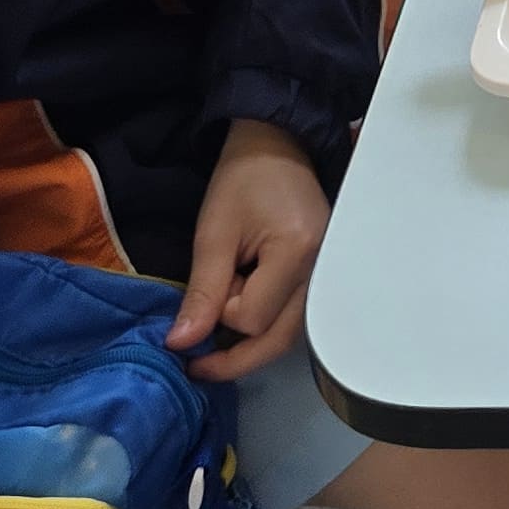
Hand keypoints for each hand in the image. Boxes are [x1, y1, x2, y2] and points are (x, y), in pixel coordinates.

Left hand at [166, 118, 327, 382]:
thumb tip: (182, 344)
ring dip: (251, 341)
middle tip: (197, 361)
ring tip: (222, 328)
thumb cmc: (244, 179)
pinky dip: (267, 327)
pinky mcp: (323, 277)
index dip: (220, 312)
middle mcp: (322, 271)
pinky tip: (247, 317)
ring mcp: (327, 276)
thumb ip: (201, 292)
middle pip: (278, 341)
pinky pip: (295, 319)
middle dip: (234, 354)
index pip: (253, 318)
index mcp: (297, 253)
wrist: (277, 148)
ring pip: (289, 337)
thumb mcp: (213, 233)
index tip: (209, 285)